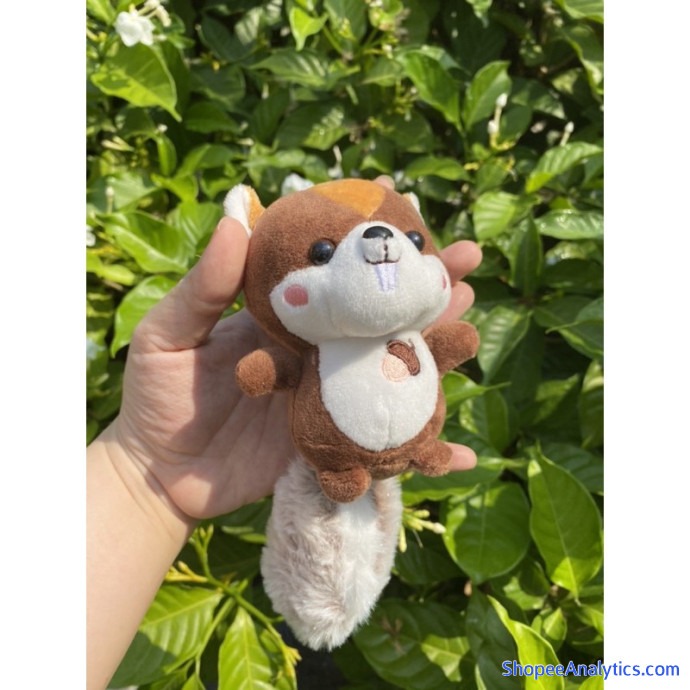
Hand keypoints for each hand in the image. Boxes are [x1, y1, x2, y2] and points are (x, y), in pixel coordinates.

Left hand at [108, 177, 481, 520]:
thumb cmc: (157, 396)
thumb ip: (206, 283)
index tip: (403, 199)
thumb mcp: (169, 332)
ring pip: (390, 372)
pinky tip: (463, 458)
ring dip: (435, 353)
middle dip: (423, 288)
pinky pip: (382, 447)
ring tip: (470, 326)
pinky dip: (423, 454)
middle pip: (378, 318)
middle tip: (467, 263)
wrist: (158, 472)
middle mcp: (315, 354)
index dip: (368, 238)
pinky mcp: (331, 446)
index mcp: (284, 320)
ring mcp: (327, 400)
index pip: (336, 273)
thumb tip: (238, 211)